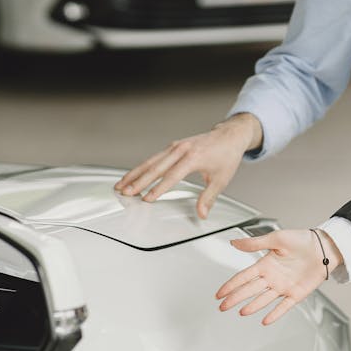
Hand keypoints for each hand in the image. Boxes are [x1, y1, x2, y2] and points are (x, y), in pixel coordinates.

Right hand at [114, 113, 263, 216]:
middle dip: (139, 181)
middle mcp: (182, 149)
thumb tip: (202, 214)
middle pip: (156, 167)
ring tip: (121, 185)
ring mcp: (176, 146)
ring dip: (135, 173)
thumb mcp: (221, 179)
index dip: (158, 188)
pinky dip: (141, 167)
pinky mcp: (173, 146)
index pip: (172, 176)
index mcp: (194, 157)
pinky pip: (154, 157)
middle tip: (125, 192)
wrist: (229, 136)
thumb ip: (209, 198)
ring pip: (151, 161)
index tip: (147, 199)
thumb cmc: (226, 156)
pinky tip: (132, 176)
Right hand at [215, 229, 342, 325]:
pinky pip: (283, 306)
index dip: (230, 285)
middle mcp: (272, 277)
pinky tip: (266, 320)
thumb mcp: (276, 238)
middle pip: (249, 290)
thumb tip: (234, 242)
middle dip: (235, 298)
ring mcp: (283, 287)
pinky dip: (275, 314)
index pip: (243, 277)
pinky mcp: (296, 294)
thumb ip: (255, 243)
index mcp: (265, 264)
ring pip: (264, 299)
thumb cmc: (302, 240)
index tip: (219, 293)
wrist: (324, 247)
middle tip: (223, 306)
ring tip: (242, 312)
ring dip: (253, 306)